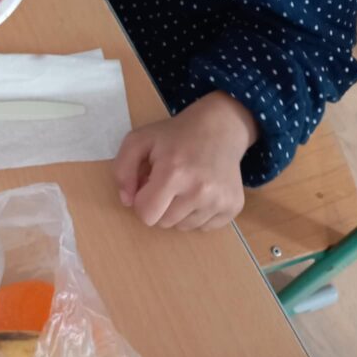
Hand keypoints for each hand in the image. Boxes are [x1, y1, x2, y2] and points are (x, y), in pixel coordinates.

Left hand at [113, 92, 257, 230]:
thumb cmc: (175, 135)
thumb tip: (127, 202)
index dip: (142, 200)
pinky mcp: (233, 207)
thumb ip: (123, 169)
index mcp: (173, 173)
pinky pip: (204, 227)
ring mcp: (219, 201)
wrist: (219, 128)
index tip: (148, 184)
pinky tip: (201, 191)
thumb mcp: (139, 140)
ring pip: (184, 227)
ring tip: (185, 184)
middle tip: (168, 182)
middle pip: (164, 223)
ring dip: (178, 211)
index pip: (146, 215)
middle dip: (159, 205)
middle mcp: (199, 191)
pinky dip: (198, 214)